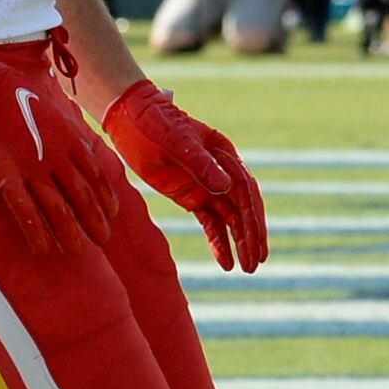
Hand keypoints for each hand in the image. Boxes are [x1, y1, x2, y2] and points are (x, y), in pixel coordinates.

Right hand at [0, 41, 121, 258]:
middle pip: (81, 194)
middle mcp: (54, 155)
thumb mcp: (47, 104)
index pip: (94, 173)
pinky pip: (24, 210)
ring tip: (80, 251)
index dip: (104, 195)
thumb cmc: (7, 90)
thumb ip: (62, 124)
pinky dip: (35, 231)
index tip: (113, 212)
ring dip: (70, 232)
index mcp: (67, 136)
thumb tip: (76, 137)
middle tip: (104, 239)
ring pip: (57, 208)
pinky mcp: (4, 176)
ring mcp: (30, 167)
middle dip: (94, 219)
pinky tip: (43, 249)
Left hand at [107, 82, 269, 272]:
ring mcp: (207, 186)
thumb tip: (226, 187)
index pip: (244, 189)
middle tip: (258, 262)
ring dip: (240, 242)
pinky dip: (219, 242)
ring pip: (230, 219)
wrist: (130, 120)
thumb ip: (200, 163)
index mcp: (224, 154)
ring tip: (248, 269)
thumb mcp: (176, 139)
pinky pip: (210, 223)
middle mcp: (222, 172)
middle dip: (252, 235)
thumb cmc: (154, 122)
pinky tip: (225, 263)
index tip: (256, 240)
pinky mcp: (192, 197)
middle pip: (243, 207)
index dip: (252, 216)